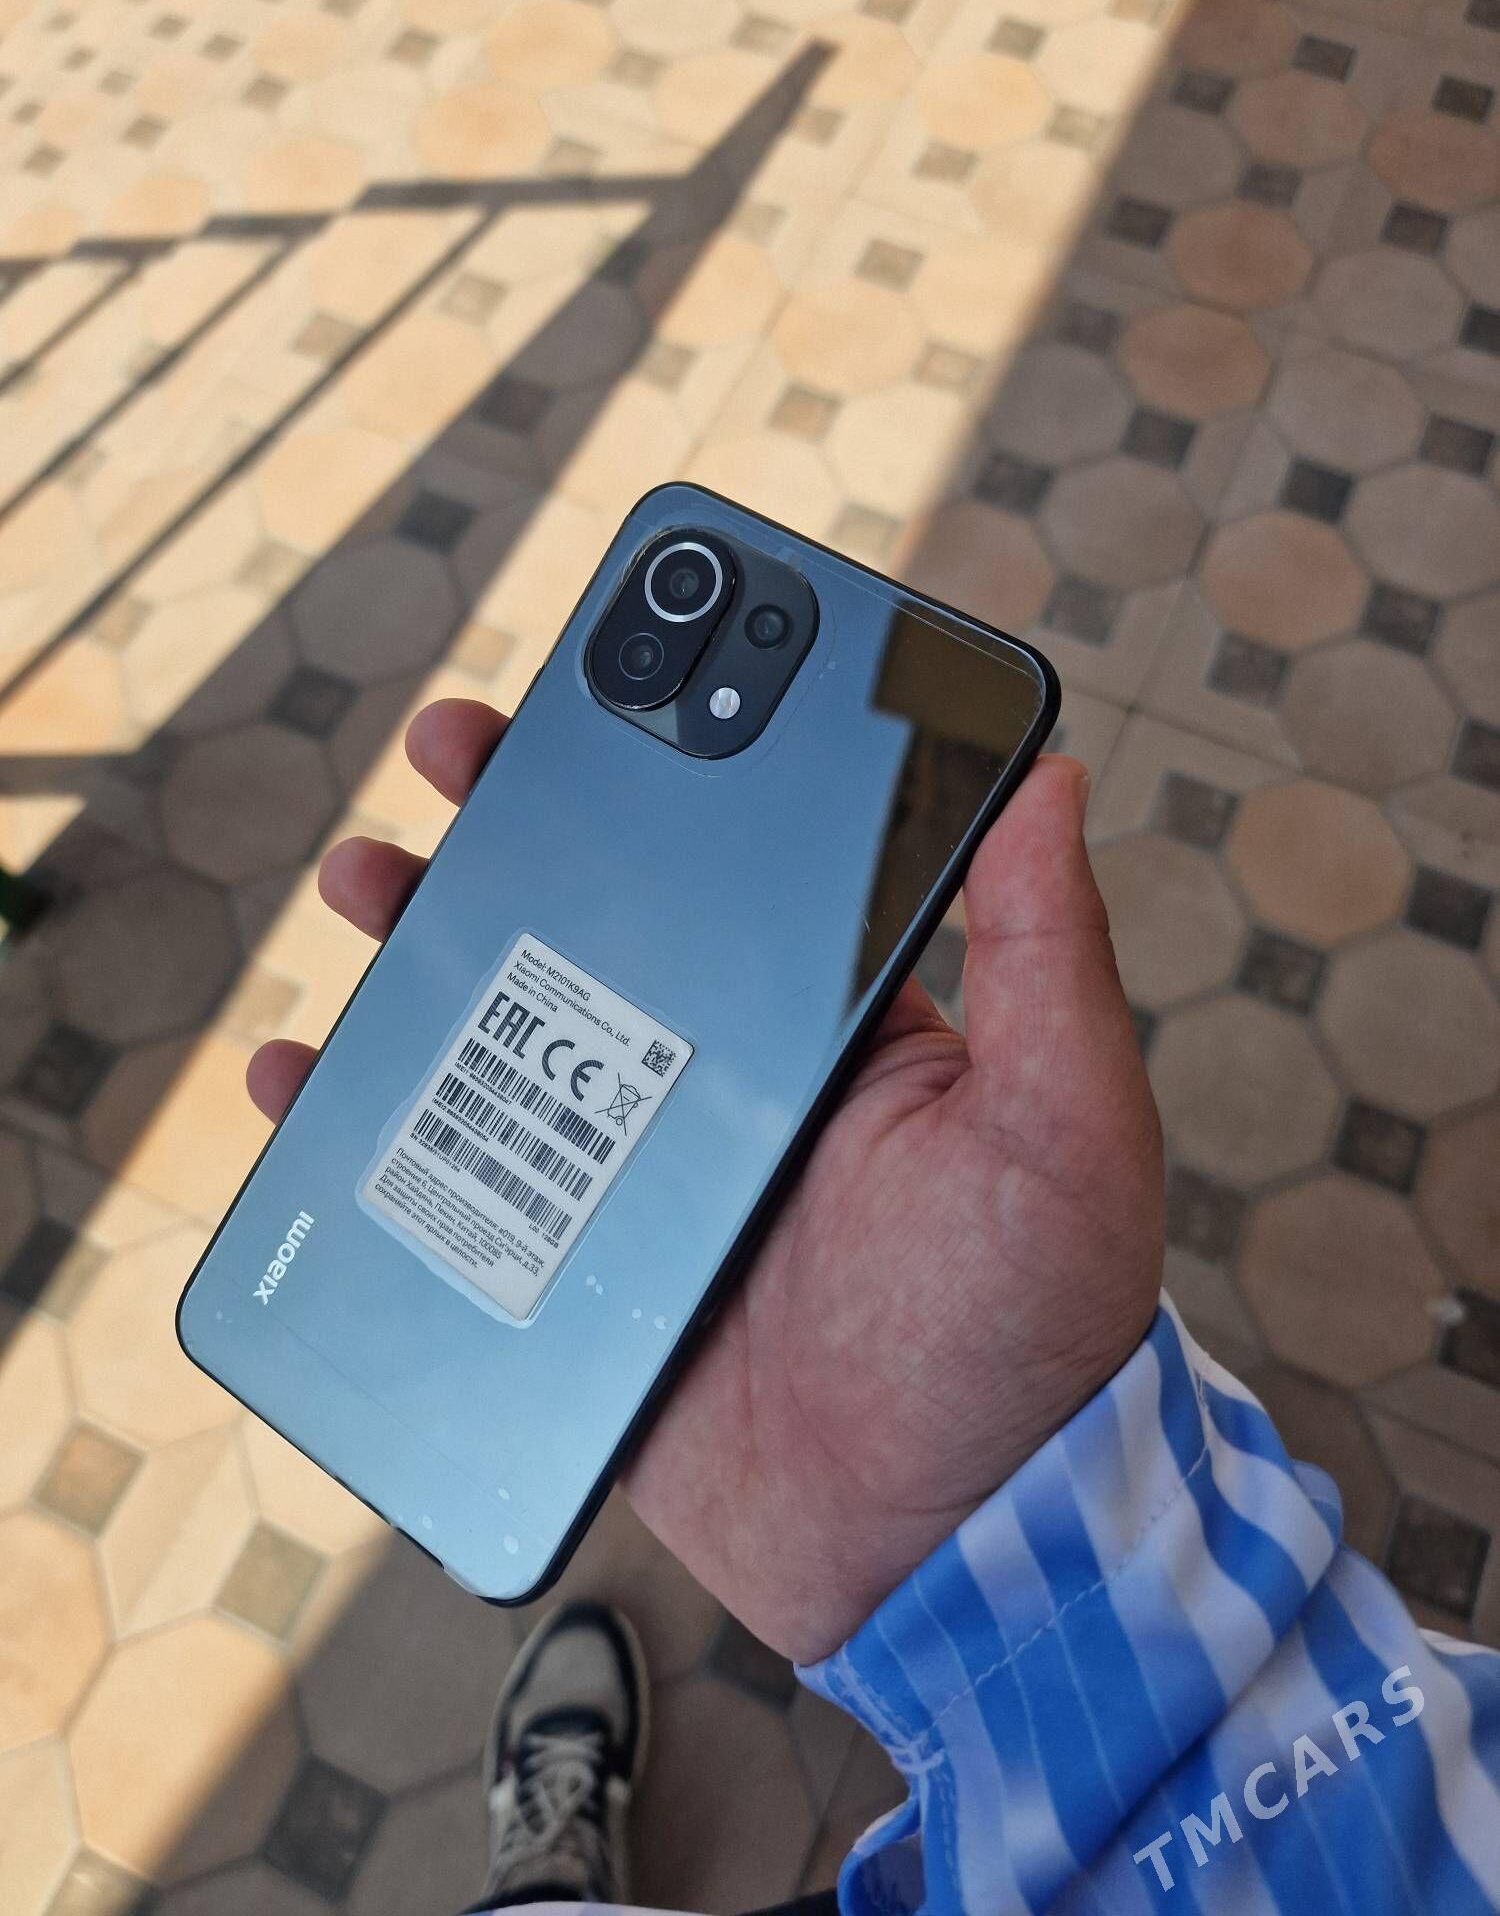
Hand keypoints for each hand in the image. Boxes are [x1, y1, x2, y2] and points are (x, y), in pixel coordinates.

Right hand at [250, 698, 1162, 1661]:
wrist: (946, 1546)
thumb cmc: (1031, 1332)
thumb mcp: (1065, 1126)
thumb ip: (1047, 957)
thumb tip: (1046, 772)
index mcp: (827, 1025)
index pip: (728, 862)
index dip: (652, 765)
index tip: (585, 687)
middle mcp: (726, 1082)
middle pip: (592, 924)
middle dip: (511, 826)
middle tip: (447, 754)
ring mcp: (640, 1178)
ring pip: (503, 1035)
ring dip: (424, 944)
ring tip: (369, 883)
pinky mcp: (576, 1276)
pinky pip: (451, 1185)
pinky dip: (366, 1127)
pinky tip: (303, 1078)